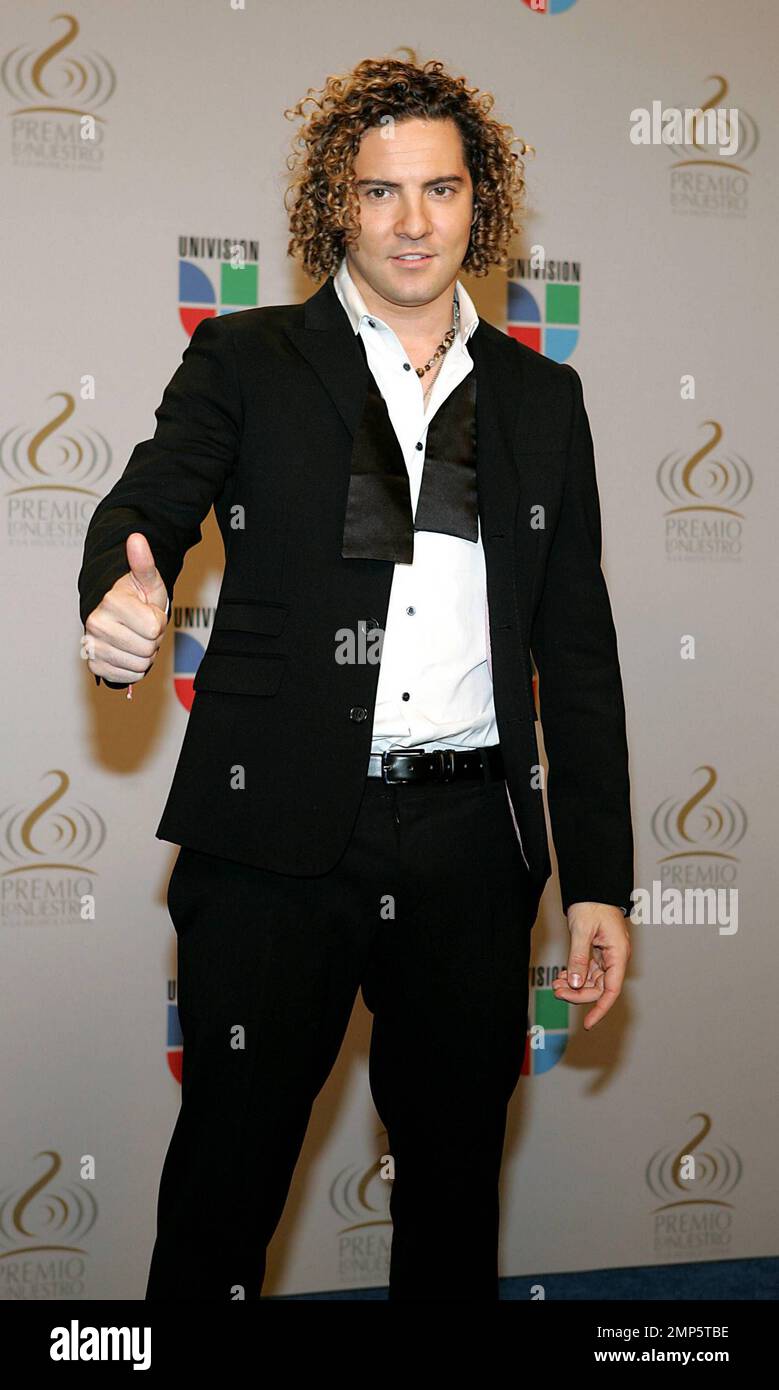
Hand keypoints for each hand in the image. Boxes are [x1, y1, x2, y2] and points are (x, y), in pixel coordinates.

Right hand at [82, 532, 168, 683]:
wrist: (115, 615)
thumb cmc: (136, 597)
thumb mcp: (148, 581)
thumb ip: (144, 563)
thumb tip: (136, 537)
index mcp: (110, 602)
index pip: (154, 628)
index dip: (158, 621)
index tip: (148, 612)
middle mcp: (95, 624)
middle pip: (148, 649)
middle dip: (152, 640)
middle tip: (141, 627)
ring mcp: (92, 646)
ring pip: (140, 665)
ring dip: (144, 655)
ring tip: (135, 638)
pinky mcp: (94, 665)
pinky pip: (127, 677)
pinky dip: (133, 668)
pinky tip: (127, 652)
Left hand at [552, 902, 630, 1029]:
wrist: (593, 886)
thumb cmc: (592, 904)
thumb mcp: (582, 931)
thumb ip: (579, 958)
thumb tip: (575, 983)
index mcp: (618, 954)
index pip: (611, 989)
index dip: (600, 1009)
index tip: (588, 1023)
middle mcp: (616, 958)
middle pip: (599, 987)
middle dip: (578, 993)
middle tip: (556, 991)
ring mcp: (608, 956)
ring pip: (592, 980)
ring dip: (574, 985)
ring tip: (555, 984)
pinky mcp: (599, 952)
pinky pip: (588, 971)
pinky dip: (575, 975)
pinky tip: (562, 976)